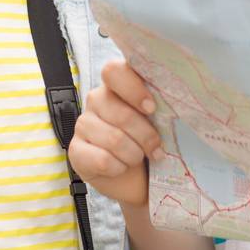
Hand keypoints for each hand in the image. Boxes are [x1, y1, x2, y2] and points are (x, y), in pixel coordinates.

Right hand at [67, 59, 165, 207]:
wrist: (138, 178)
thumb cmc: (149, 142)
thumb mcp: (159, 120)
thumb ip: (160, 105)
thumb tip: (173, 103)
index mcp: (118, 84)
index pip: (114, 71)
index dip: (133, 89)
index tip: (151, 108)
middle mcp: (97, 99)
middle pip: (120, 113)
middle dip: (145, 136)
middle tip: (156, 148)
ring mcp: (83, 124)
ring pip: (114, 139)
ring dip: (134, 154)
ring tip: (139, 157)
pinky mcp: (75, 150)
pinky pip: (102, 160)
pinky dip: (119, 168)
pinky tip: (121, 167)